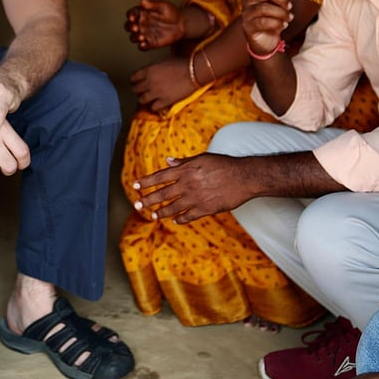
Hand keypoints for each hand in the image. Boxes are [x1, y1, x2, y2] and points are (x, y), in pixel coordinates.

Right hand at [124, 0, 184, 49]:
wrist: (181, 25)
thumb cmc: (171, 12)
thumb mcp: (163, 5)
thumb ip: (152, 4)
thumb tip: (142, 2)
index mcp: (142, 13)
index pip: (131, 14)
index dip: (130, 15)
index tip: (132, 17)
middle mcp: (141, 24)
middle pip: (128, 26)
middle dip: (129, 27)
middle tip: (135, 28)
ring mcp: (145, 34)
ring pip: (133, 37)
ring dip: (135, 38)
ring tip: (141, 36)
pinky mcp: (150, 43)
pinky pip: (142, 47)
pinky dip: (141, 47)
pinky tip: (144, 44)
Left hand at [130, 57, 196, 110]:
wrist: (194, 72)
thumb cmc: (181, 63)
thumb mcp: (164, 60)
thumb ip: (153, 66)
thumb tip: (149, 70)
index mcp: (148, 70)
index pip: (133, 78)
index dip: (135, 80)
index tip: (137, 82)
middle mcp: (150, 82)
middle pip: (135, 89)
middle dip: (139, 90)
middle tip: (142, 91)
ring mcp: (156, 92)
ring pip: (141, 100)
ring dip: (144, 99)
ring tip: (148, 98)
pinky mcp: (165, 101)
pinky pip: (153, 107)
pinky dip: (154, 106)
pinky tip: (157, 104)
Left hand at [132, 153, 251, 223]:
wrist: (244, 177)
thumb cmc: (224, 164)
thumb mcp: (202, 158)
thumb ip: (184, 162)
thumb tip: (168, 161)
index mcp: (185, 171)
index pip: (159, 177)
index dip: (146, 182)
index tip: (135, 186)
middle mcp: (187, 185)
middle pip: (162, 194)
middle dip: (147, 200)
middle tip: (137, 205)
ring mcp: (195, 199)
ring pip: (173, 208)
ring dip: (161, 212)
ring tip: (153, 215)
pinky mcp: (205, 209)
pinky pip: (188, 217)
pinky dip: (180, 219)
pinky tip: (175, 220)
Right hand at [241, 0, 292, 56]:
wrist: (266, 40)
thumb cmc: (272, 19)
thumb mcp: (279, 4)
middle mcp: (248, 1)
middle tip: (289, 6)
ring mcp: (247, 14)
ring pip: (264, 8)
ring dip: (281, 13)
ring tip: (289, 18)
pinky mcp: (248, 27)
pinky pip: (263, 22)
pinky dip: (277, 23)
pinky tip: (283, 25)